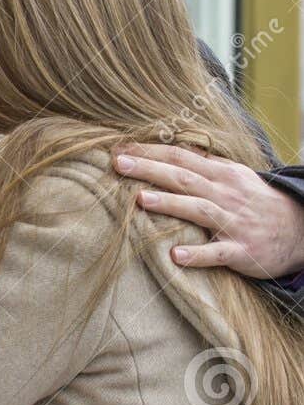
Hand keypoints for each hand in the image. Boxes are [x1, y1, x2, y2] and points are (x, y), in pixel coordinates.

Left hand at [113, 145, 303, 277]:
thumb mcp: (235, 176)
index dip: (150, 152)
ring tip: (140, 200)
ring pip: (198, 210)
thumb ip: (206, 164)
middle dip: (150, 169)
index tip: (120, 149)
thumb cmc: (257, 202)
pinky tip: (175, 255)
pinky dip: (197, 255)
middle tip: (118, 163)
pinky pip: (217, 253)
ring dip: (169, 204)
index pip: (181, 157)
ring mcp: (233, 223)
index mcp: (221, 175)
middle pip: (184, 178)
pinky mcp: (240, 251)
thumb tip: (177, 149)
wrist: (298, 229)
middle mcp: (225, 195)